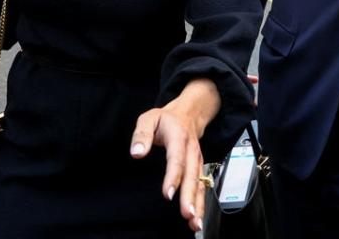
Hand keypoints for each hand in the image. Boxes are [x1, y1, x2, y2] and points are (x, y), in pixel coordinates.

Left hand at [129, 78, 218, 233]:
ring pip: (200, 183)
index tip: (168, 194)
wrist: (189, 114)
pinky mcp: (199, 168)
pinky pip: (202, 186)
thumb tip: (136, 153)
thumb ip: (141, 134)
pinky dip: (201, 203)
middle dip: (190, 196)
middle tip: (188, 214)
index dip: (174, 176)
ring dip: (199, 203)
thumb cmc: (165, 119)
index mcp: (179, 137)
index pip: (177, 158)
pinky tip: (197, 219)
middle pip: (192, 175)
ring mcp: (198, 160)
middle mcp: (192, 150)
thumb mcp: (149, 118)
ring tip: (195, 223)